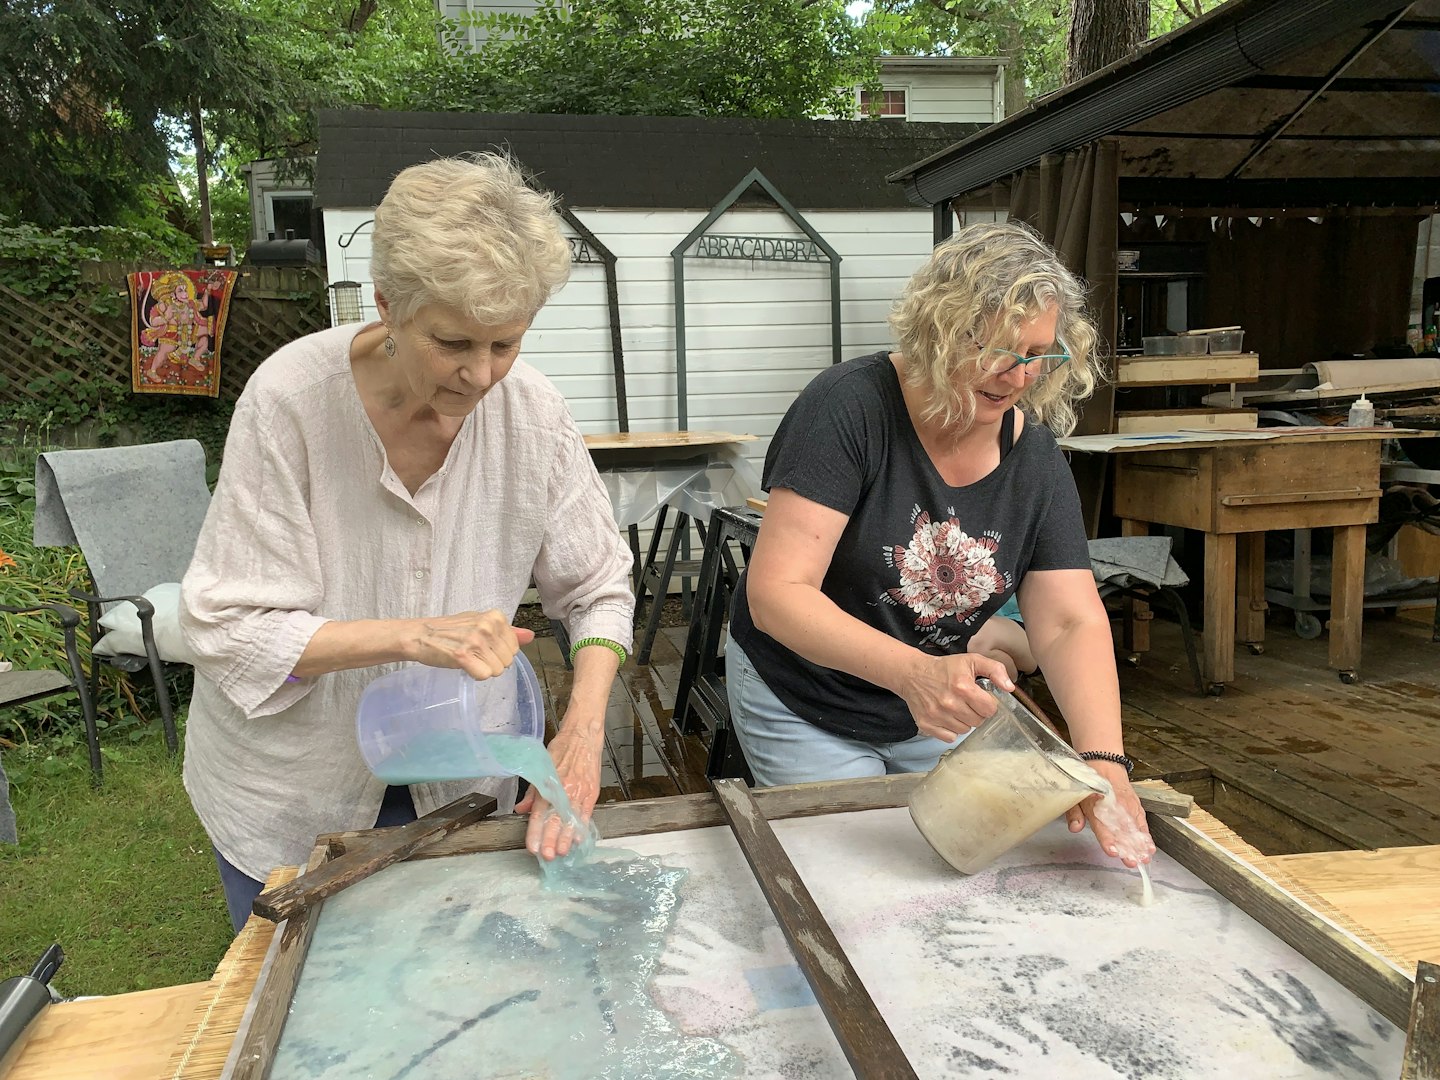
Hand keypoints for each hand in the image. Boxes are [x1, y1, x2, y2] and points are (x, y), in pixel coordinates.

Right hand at [406, 609, 534, 679]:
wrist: (420, 635)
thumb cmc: (450, 630)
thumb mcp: (481, 623)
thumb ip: (507, 631)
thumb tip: (530, 636)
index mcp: (495, 617)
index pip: (514, 647)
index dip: (499, 651)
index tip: (483, 646)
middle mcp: (487, 626)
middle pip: (507, 661)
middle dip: (493, 662)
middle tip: (475, 653)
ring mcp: (476, 641)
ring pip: (497, 670)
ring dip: (483, 669)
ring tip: (469, 658)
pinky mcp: (464, 656)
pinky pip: (484, 676)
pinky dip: (474, 674)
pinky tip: (464, 665)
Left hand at [515, 723, 601, 859]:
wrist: (584, 734)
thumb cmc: (562, 748)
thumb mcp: (542, 765)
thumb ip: (532, 790)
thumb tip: (521, 809)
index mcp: (549, 783)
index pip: (540, 812)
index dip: (535, 831)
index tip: (533, 847)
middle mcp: (564, 789)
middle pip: (555, 819)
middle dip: (551, 840)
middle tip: (547, 856)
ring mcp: (579, 791)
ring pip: (571, 819)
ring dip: (566, 838)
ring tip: (561, 852)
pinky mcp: (592, 791)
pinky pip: (586, 813)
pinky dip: (581, 827)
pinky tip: (577, 839)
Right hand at [896, 651, 1013, 740]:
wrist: (912, 673)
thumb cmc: (945, 668)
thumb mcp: (972, 660)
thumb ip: (995, 670)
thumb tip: (1009, 688)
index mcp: (963, 687)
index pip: (989, 709)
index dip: (988, 703)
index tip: (981, 698)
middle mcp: (949, 703)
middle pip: (978, 721)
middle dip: (976, 712)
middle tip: (967, 702)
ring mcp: (936, 715)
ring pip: (964, 730)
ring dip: (964, 721)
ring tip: (956, 707)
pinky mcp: (926, 724)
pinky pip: (949, 737)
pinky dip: (950, 730)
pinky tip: (947, 716)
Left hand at [1064, 760, 1154, 866]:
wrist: (1103, 763)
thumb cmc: (1088, 785)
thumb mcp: (1075, 796)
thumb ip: (1074, 814)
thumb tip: (1075, 828)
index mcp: (1095, 805)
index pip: (1102, 825)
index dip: (1108, 839)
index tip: (1114, 851)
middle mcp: (1114, 806)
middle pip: (1121, 830)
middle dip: (1128, 847)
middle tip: (1132, 861)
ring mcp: (1127, 806)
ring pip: (1134, 827)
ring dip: (1140, 844)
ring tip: (1144, 858)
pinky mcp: (1135, 806)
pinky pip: (1142, 822)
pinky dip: (1146, 835)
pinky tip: (1150, 847)